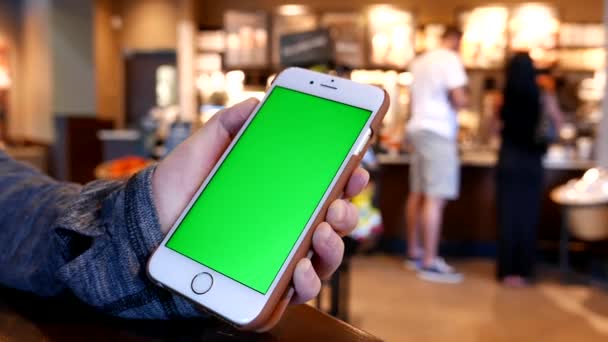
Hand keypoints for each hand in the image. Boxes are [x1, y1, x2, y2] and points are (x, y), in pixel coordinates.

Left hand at [152, 99, 368, 303]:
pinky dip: (308, 281)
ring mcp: (278, 256)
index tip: (357, 168)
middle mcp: (286, 225)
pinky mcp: (264, 283)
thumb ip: (231, 123)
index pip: (326, 187)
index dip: (348, 179)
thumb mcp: (207, 146)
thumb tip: (258, 102)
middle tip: (338, 202)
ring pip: (325, 257)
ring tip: (322, 231)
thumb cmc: (181, 185)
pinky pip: (298, 289)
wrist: (148, 219)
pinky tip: (302, 267)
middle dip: (346, 212)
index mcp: (281, 193)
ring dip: (334, 245)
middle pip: (334, 223)